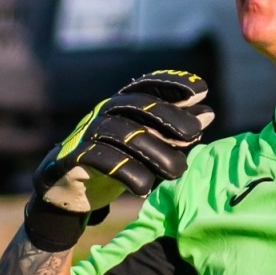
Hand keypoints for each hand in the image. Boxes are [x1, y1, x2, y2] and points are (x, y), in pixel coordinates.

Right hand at [24, 70, 213, 250]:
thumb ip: (174, 131)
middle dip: (169, 117)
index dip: (173, 84)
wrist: (68, 190)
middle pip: (138, 106)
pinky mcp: (72, 157)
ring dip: (154, 151)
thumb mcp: (148, 145)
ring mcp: (86, 133)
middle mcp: (103, 113)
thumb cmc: (115, 163)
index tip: (202, 91)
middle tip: (195, 134)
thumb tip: (208, 114)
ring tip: (177, 171)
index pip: (147, 86)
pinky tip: (145, 187)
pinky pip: (100, 159)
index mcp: (122, 105)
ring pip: (123, 134)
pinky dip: (126, 171)